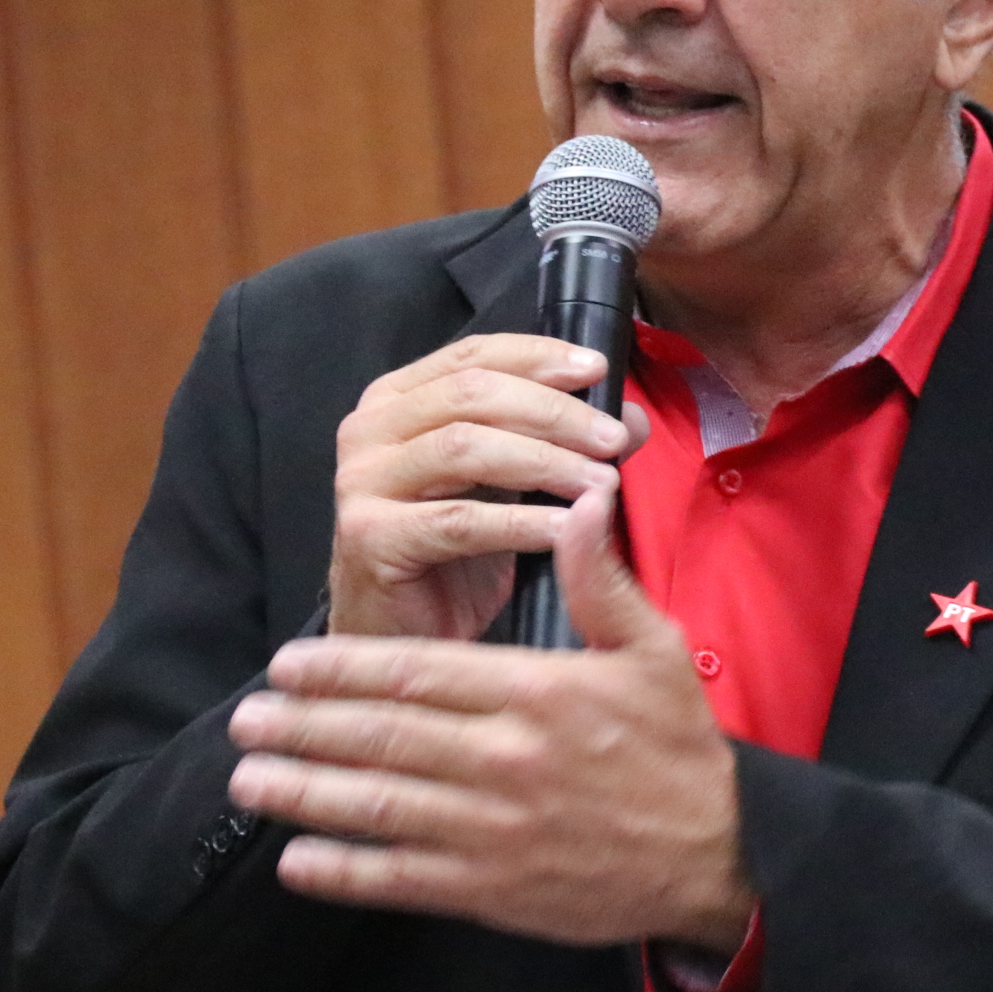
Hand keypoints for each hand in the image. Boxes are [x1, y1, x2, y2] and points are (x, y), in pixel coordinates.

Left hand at [232, 489, 754, 948]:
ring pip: (379, 807)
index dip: (342, 668)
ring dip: (305, 793)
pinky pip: (403, 880)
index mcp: (538, 694)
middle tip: (243, 719)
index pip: (418, 672)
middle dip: (303, 727)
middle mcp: (507, 762)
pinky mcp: (495, 890)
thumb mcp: (654, 651)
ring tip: (248, 780)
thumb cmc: (680, 748)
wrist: (717, 857)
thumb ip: (603, 580)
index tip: (288, 662)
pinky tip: (297, 861)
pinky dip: (345, 873)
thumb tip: (580, 498)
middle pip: (381, 737)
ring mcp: (495, 832)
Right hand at [327, 333, 644, 639]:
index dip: (538, 357)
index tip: (597, 371)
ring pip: (465, 449)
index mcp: (396, 400)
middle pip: (472, 394)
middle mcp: (368, 430)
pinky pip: (459, 520)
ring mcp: (361, 483)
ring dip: (545, 462)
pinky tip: (567, 530)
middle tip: (611, 439)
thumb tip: (631, 420)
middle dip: (554, 413)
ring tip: (601, 484)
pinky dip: (521, 522)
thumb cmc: (454, 557)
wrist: (401, 636)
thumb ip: (562, 445)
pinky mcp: (369, 538)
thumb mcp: (513, 487)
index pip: (473, 355)